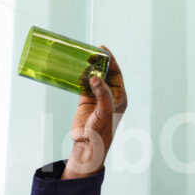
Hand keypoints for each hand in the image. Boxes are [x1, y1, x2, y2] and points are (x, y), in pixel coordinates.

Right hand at [61, 45, 126, 179]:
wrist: (88, 145)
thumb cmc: (102, 131)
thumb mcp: (105, 111)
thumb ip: (102, 94)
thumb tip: (95, 77)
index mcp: (119, 96)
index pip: (116, 73)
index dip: (110, 60)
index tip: (102, 50)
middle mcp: (109, 95)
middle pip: (105, 72)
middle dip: (98, 61)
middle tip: (89, 52)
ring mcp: (96, 97)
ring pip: (93, 77)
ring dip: (88, 67)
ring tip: (81, 57)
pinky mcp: (85, 101)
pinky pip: (83, 84)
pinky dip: (80, 76)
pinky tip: (75, 69)